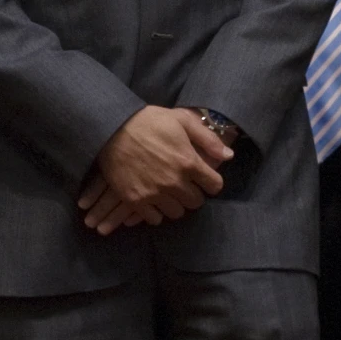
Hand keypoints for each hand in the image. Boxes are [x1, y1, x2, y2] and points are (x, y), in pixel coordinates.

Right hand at [76, 106, 229, 234]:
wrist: (112, 128)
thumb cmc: (148, 121)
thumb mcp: (181, 120)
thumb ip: (207, 139)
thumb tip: (228, 156)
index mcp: (188, 162)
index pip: (214, 185)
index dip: (211, 182)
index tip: (204, 178)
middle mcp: (174, 182)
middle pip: (196, 202)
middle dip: (194, 193)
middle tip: (185, 184)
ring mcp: (154, 193)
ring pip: (177, 213)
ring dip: (176, 204)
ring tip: (169, 193)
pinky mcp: (136, 200)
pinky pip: (154, 219)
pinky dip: (156, 212)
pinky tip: (154, 200)